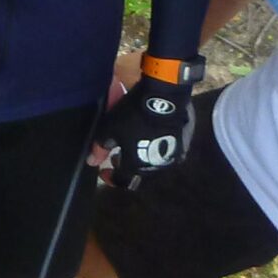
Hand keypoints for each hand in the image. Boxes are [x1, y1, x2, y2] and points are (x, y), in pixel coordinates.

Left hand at [92, 70, 191, 188]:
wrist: (166, 96)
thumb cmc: (133, 115)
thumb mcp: (109, 129)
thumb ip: (100, 148)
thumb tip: (92, 162)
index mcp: (137, 166)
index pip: (122, 181)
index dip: (111, 178)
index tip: (104, 171)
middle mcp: (158, 167)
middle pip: (140, 173)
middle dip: (127, 166)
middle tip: (118, 156)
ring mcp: (175, 156)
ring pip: (155, 163)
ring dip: (143, 158)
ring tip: (135, 145)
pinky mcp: (185, 143)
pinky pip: (167, 150)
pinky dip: (157, 148)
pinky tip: (152, 136)